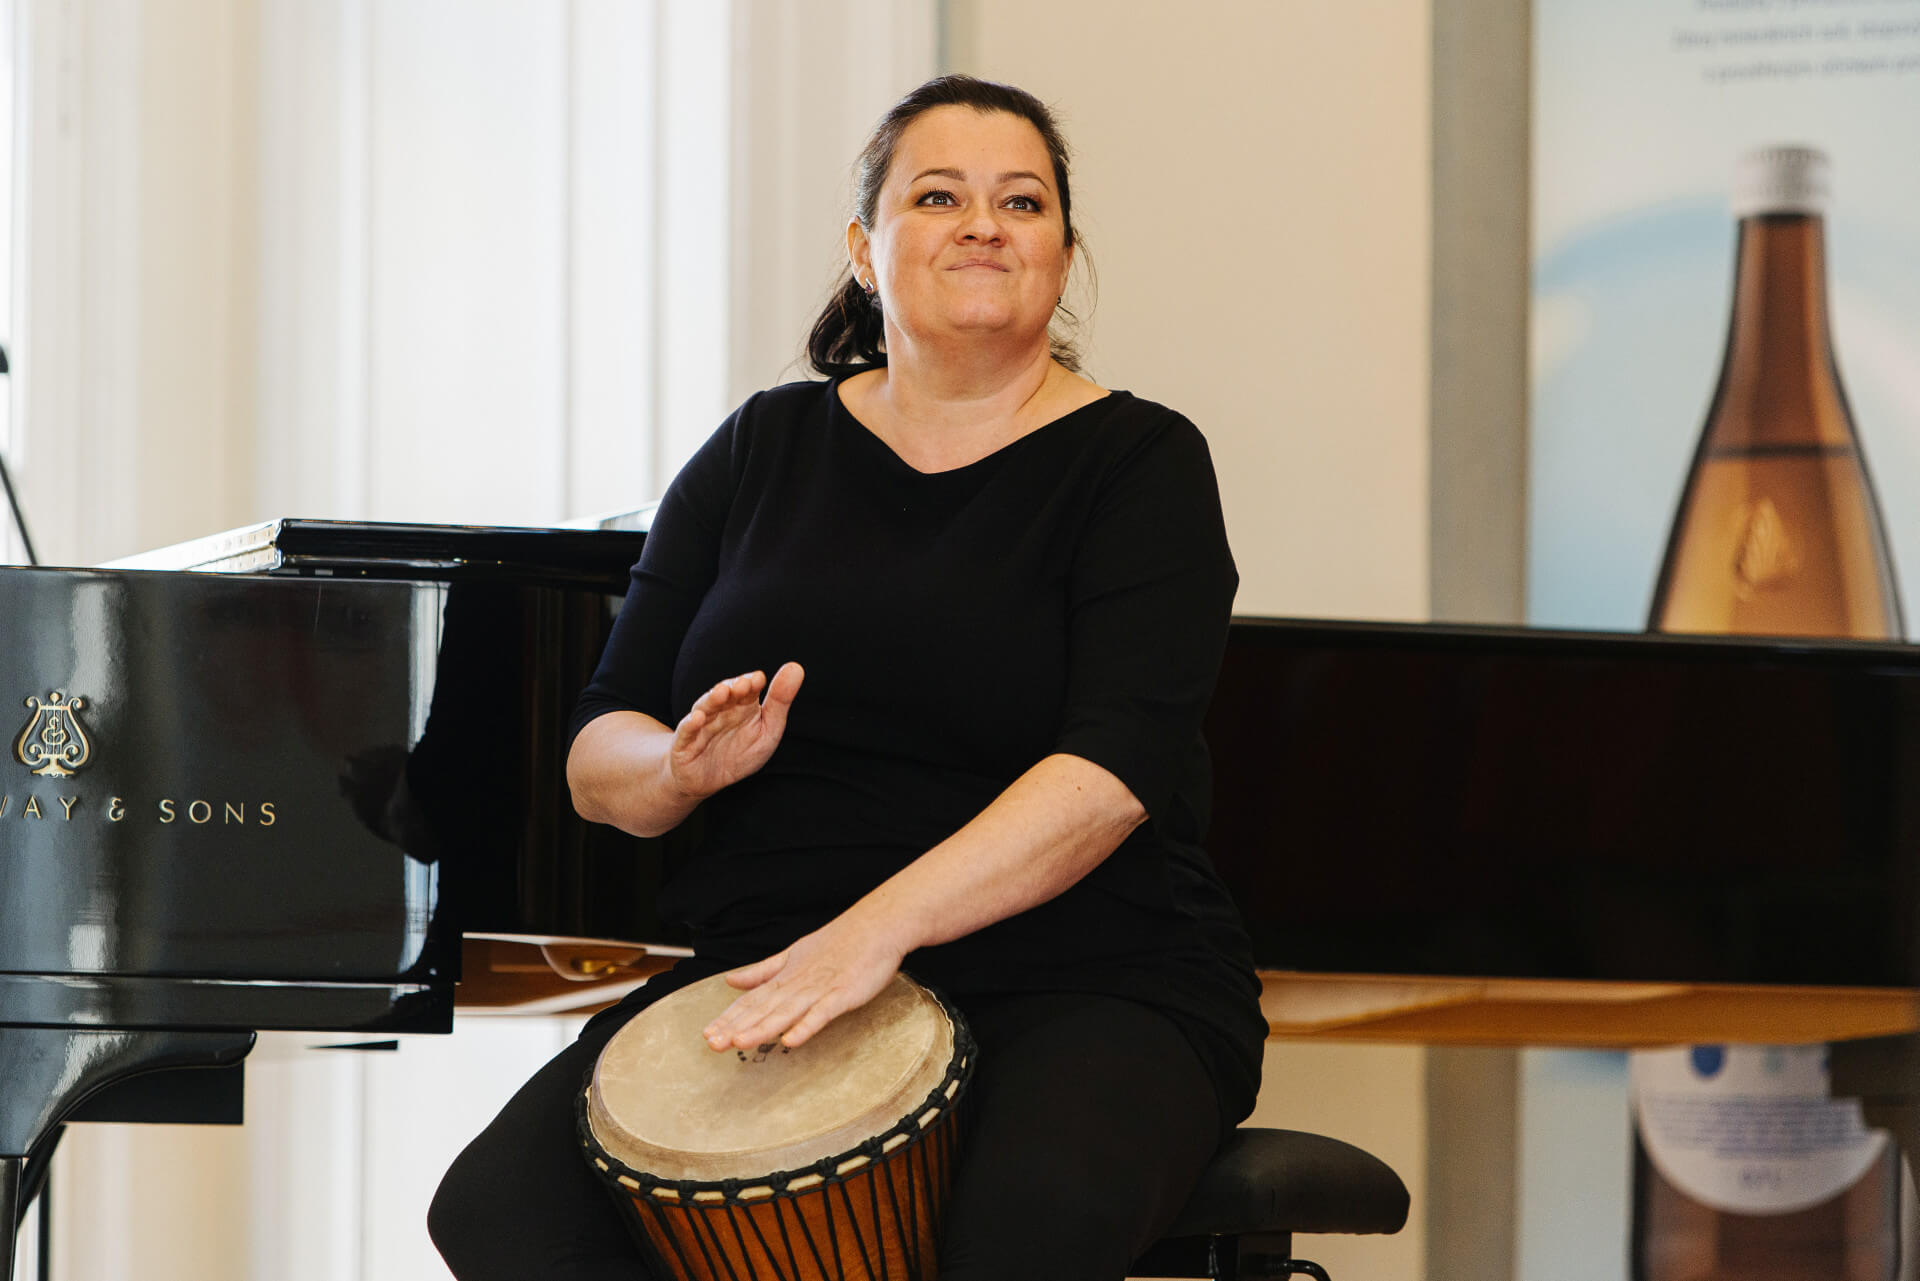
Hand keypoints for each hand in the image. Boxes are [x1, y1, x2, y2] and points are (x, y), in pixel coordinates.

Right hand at [667, 662, 803, 800]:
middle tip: (745, 684)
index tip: (759, 679)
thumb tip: (796, 667)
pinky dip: (691, 725)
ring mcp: (701, 726)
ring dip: (713, 699)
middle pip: (725, 695)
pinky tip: (698, 718)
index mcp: (741, 706)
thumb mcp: (767, 731)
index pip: (746, 690)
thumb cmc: (738, 752)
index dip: (751, 684)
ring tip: (723, 692)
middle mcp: (719, 711)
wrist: (705, 780)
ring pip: (705, 708)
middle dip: (734, 688)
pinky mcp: (684, 744)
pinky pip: (686, 732)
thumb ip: (780, 702)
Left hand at [701, 909, 911, 1050]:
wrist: (875, 926)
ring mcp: (819, 989)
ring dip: (762, 1028)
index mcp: (785, 976)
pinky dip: (805, 1026)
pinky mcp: (842, 995)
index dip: (729, 1018)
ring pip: (785, 1012)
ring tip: (739, 1043)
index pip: (751, 1000)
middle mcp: (797, 984)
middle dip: (736, 1027)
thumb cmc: (838, 942)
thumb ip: (762, 971)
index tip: (708, 1034)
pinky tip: (790, 1041)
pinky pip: (821, 1014)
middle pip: (762, 1009)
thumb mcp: (793, 955)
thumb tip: (731, 979)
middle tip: (712, 1043)